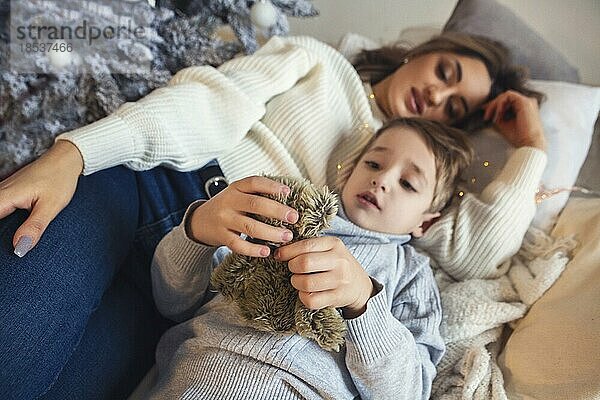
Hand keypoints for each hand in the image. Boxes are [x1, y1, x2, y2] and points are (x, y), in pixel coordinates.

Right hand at [0, 140, 82, 256]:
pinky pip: (0, 208)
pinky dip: (4, 219)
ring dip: (1, 227)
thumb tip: (18, 249)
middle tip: (8, 250)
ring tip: (7, 244)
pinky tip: (10, 231)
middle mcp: (0, 193)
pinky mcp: (9, 192)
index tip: (3, 249)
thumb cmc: (59, 179)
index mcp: (5, 197)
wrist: (65, 160)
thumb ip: (34, 227)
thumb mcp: (50, 206)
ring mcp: (3, 191)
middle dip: (0, 234)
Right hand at [188, 176, 298, 256]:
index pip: (254, 182)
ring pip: (250, 227)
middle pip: (255, 204)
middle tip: (294, 218)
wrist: (200, 221)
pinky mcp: (221, 236)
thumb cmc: (228, 207)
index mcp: (236, 187)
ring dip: (271, 233)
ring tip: (287, 236)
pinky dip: (253, 249)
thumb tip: (288, 198)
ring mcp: (224, 219)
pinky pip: (238, 245)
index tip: (288, 192)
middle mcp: (229, 201)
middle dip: (277, 211)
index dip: (272, 186)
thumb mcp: (238, 194)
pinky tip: (267, 251)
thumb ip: (257, 194)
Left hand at [275, 236, 373, 317]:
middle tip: (293, 269)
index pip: (305, 246)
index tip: (279, 256)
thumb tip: (279, 252)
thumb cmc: (337, 264)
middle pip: (304, 264)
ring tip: (299, 281)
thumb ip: (308, 247)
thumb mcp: (328, 249)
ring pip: (306, 283)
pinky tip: (306, 293)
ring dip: (296, 283)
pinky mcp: (337, 297)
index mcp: (334, 244)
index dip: (287, 252)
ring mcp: (340, 280)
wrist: (360, 285)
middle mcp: (339, 261)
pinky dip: (303, 297)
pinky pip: (311, 300)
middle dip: (292, 267)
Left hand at [483, 90, 545, 149]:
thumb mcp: (503, 124)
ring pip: (506, 96)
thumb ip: (497, 115)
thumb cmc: (518, 137)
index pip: (507, 102)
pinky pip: (508, 96)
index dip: (494, 106)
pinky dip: (500, 103)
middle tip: (486, 114)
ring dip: (495, 104)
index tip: (486, 113)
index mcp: (524, 108)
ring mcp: (527, 101)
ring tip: (490, 115)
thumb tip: (487, 110)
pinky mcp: (525, 101)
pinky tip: (498, 113)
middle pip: (506, 98)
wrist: (528, 143)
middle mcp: (527, 103)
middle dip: (493, 105)